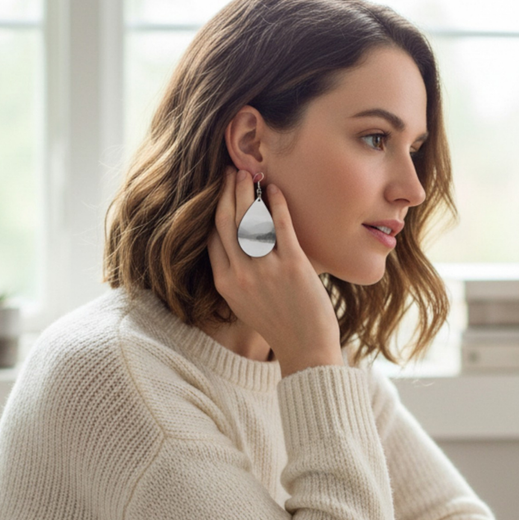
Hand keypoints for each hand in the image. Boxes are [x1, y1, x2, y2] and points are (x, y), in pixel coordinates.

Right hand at [206, 166, 342, 375]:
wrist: (306, 347)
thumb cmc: (279, 325)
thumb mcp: (244, 303)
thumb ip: (235, 276)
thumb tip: (234, 246)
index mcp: (225, 283)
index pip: (212, 236)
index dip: (214, 209)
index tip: (218, 192)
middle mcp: (241, 275)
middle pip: (226, 221)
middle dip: (226, 192)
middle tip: (230, 172)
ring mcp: (266, 269)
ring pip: (249, 219)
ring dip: (247, 191)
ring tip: (249, 174)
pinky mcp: (292, 265)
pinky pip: (280, 225)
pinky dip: (276, 202)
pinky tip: (274, 189)